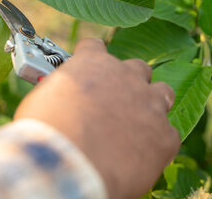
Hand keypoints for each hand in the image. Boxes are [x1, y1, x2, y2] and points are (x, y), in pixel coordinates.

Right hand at [15, 39, 179, 198]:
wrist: (67, 164)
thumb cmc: (46, 133)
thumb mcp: (43, 99)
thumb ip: (63, 91)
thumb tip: (64, 99)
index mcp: (93, 63)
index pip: (96, 47)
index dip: (92, 59)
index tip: (89, 71)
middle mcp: (126, 76)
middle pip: (137, 68)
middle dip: (129, 82)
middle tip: (115, 102)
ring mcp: (150, 104)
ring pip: (162, 93)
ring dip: (151, 105)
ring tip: (137, 125)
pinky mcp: (165, 136)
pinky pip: (168, 134)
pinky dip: (157, 143)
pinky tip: (140, 156)